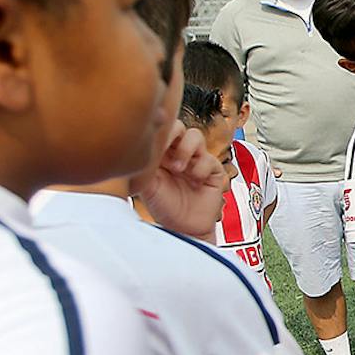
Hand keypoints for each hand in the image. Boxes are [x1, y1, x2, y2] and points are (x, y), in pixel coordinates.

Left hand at [134, 122, 226, 237]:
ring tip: (179, 168)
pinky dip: (200, 168)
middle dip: (173, 133)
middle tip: (166, 149)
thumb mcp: (147, 185)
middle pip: (179, 126)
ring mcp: (196, 160)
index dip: (158, 129)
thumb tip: (141, 145)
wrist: (185, 228)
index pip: (160, 129)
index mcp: (161, 153)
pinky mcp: (212, 170)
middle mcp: (178, 153)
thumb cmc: (164, 207)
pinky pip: (209, 158)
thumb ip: (144, 165)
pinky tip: (195, 181)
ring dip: (186, 149)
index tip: (152, 141)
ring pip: (195, 136)